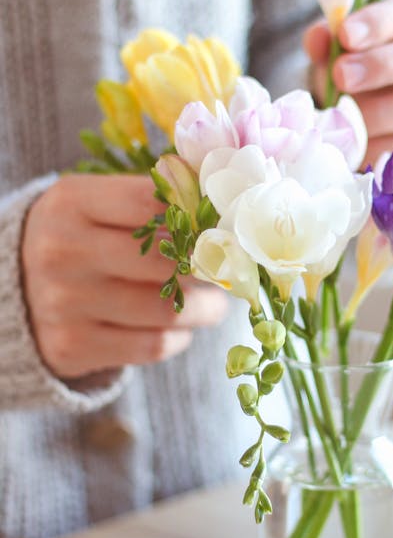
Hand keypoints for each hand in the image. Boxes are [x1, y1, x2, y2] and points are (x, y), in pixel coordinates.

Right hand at [21, 175, 226, 380]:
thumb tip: (224, 192)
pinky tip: (180, 327)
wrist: (19, 289)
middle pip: (166, 259)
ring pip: (167, 309)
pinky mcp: (72, 346)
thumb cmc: (83, 237)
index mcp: (72, 203)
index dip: (199, 214)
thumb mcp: (102, 203)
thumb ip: (157, 197)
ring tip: (215, 302)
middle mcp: (62, 251)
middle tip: (227, 268)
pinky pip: (152, 345)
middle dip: (209, 267)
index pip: (152, 202)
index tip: (225, 224)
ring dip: (206, 308)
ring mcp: (64, 302)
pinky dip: (179, 337)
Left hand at [304, 0, 392, 163]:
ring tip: (344, 114)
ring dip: (383, 110)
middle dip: (384, 64)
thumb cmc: (379, 58)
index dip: (382, 21)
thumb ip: (336, 36)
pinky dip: (387, 144)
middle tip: (342, 76)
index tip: (345, 35)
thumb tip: (319, 39)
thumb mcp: (359, 39)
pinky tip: (358, 144)